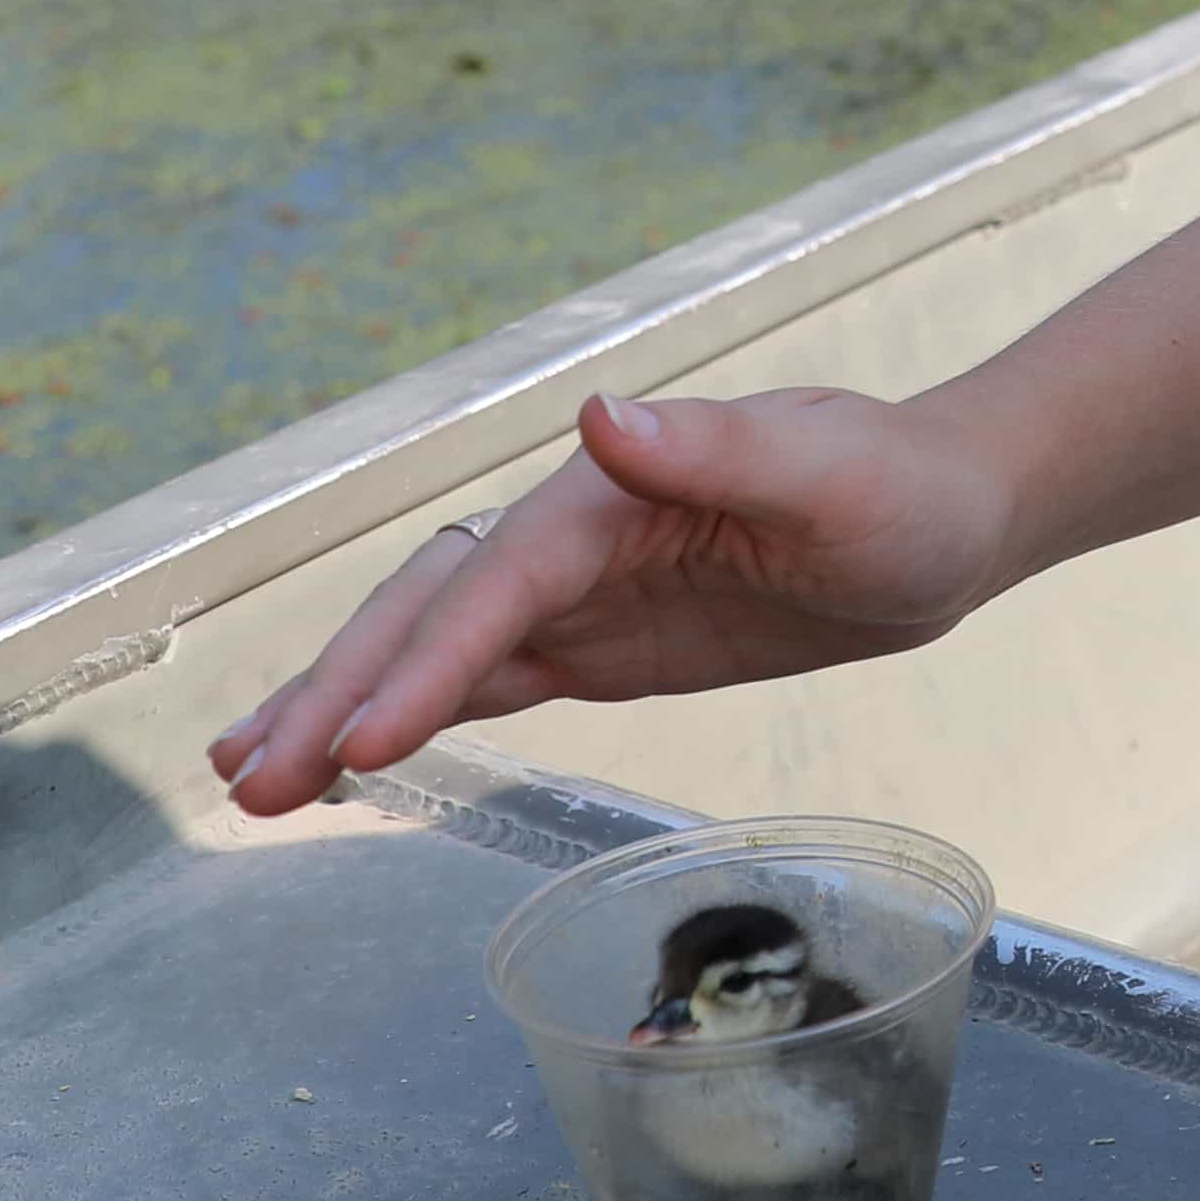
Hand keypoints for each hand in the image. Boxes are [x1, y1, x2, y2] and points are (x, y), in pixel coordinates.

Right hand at [203, 386, 1030, 816]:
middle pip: (429, 613)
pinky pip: (486, 677)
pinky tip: (344, 758)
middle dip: (339, 694)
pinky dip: (411, 714)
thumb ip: (715, 447)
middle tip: (249, 784)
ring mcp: (581, 590)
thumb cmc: (900, 486)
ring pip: (434, 648)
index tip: (359, 739)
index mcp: (610, 492)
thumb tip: (601, 417)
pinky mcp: (601, 639)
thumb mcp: (827, 468)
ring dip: (343, 706)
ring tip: (250, 778)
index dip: (425, 661)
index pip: (495, 584)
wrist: (949, 513)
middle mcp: (574, 534)